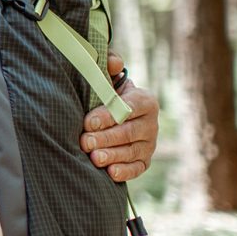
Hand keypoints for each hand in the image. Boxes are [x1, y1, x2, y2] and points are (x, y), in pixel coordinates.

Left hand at [80, 51, 158, 182]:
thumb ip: (108, 66)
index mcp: (144, 100)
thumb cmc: (106, 95)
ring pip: (133, 151)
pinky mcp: (144, 161)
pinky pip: (138, 168)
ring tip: (94, 158)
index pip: (129, 108)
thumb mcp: (107, 78)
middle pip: (129, 132)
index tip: (88, 122)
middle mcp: (151, 123)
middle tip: (85, 142)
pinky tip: (110, 173)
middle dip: (106, 138)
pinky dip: (125, 171)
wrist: (114, 116)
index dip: (108, 115)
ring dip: (113, 155)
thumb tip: (114, 62)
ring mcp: (150, 144)